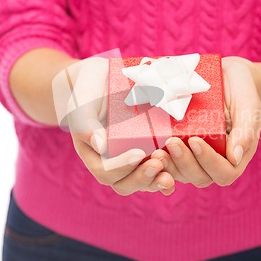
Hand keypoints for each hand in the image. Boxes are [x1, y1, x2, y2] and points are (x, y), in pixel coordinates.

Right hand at [53, 57, 174, 195]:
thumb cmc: (90, 88)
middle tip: (158, 163)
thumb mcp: (82, 100)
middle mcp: (112, 161)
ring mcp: (132, 158)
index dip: (122, 167)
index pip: (105, 171)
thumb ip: (85, 122)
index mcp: (93, 152)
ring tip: (170, 173)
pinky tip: (178, 171)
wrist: (104, 76)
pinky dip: (169, 174)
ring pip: (144, 182)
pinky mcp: (149, 151)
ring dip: (157, 181)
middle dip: (142, 178)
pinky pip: (158, 170)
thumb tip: (100, 147)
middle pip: (125, 184)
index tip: (139, 153)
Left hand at [151, 56, 260, 186]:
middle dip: (184, 163)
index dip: (209, 162)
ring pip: (180, 173)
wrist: (227, 76)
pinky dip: (159, 158)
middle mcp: (214, 161)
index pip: (224, 173)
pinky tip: (148, 147)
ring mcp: (194, 156)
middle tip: (171, 142)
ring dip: (168, 165)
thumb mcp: (248, 105)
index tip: (195, 140)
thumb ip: (246, 130)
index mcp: (235, 156)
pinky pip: (169, 160)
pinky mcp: (180, 146)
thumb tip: (235, 158)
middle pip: (199, 177)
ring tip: (157, 149)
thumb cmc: (242, 90)